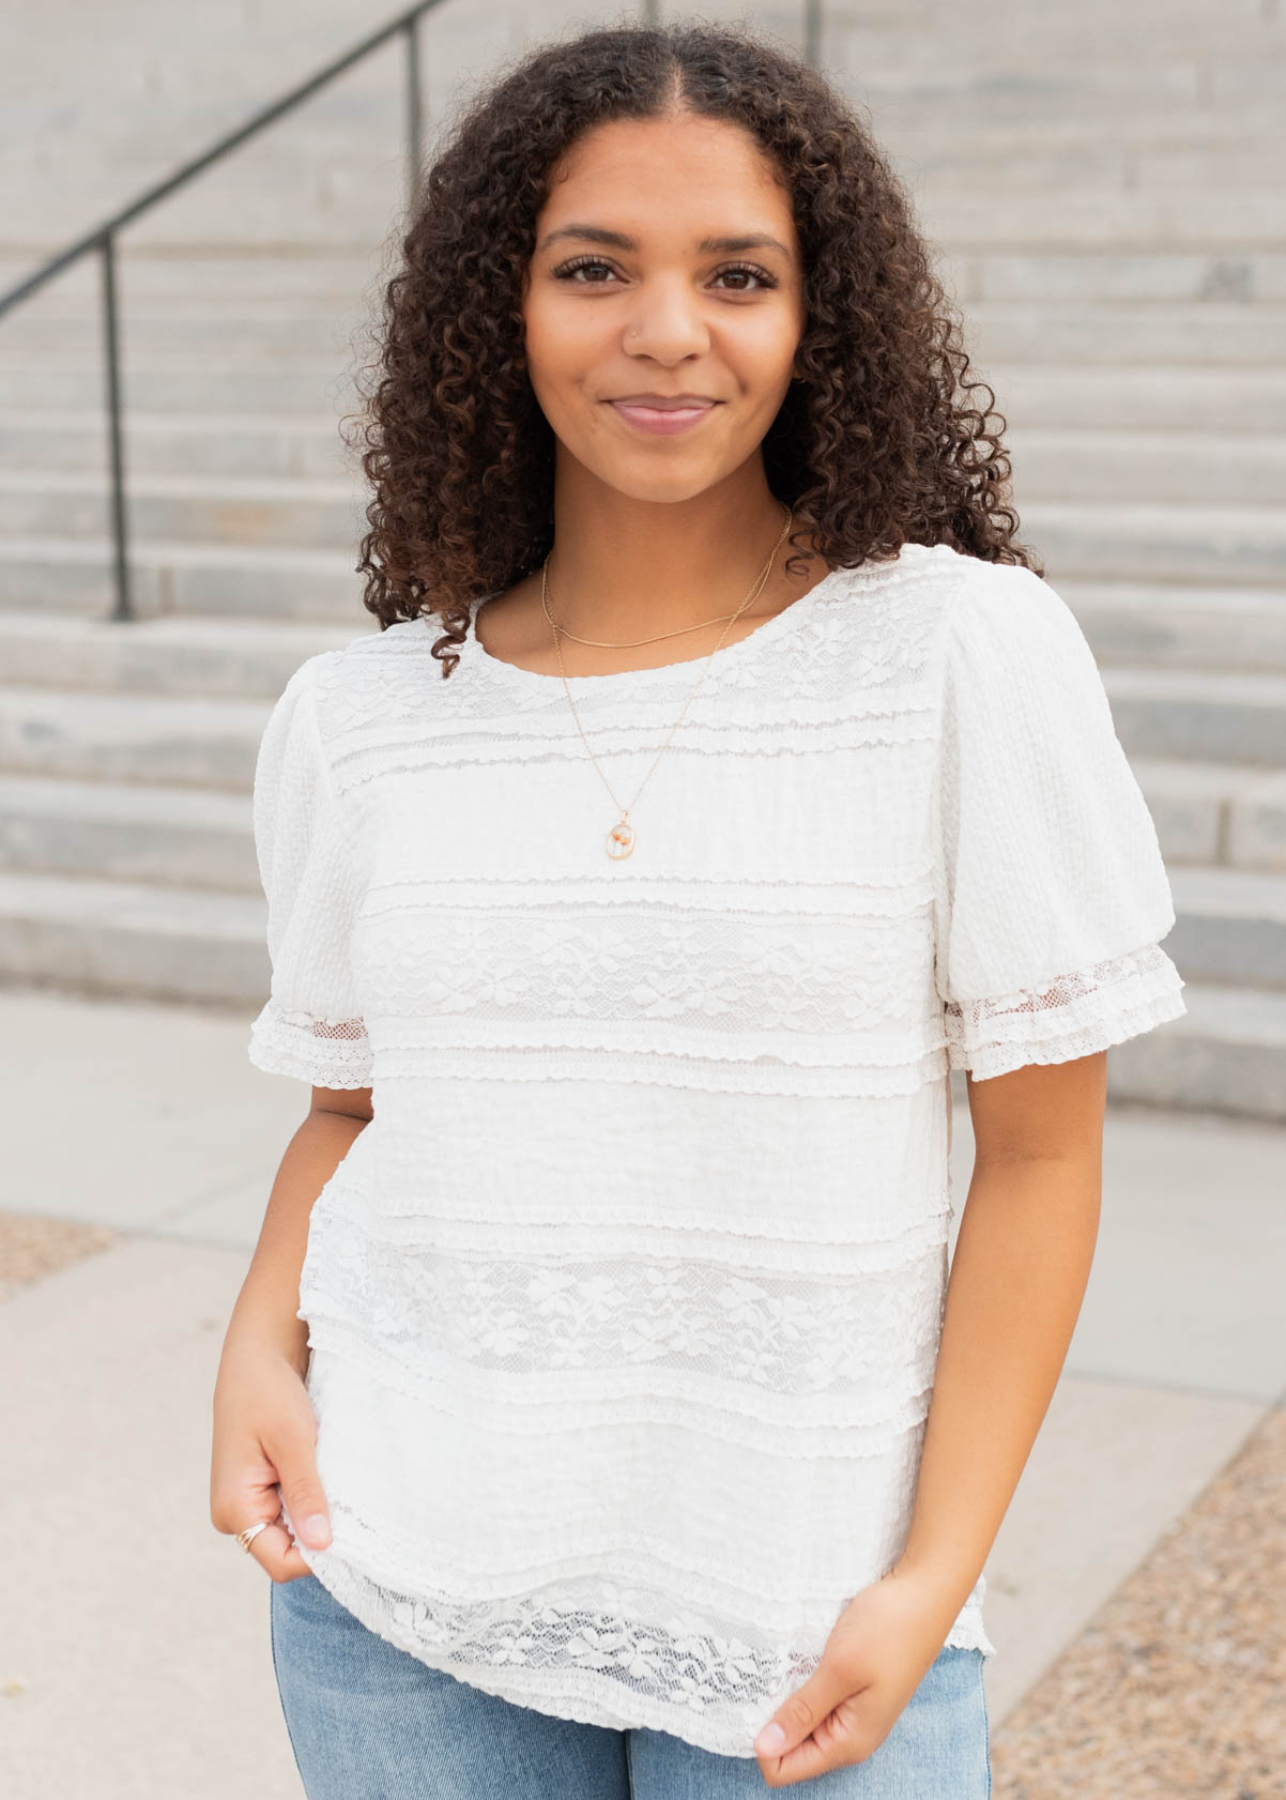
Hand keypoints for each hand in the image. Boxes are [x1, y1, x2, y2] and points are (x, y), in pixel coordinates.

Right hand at [210, 1334, 332, 1581]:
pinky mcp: (260, 1488)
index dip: (318, 1556)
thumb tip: (321, 1545)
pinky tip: (330, 1478)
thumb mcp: (294, 1441)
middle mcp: (235, 1514)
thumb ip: (305, 1494)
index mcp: (234, 1509)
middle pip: (288, 1550)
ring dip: (320, 1513)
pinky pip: (291, 1509)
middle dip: (322, 1533)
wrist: (256, 1355)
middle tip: (355, 1505)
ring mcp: (246, 1502)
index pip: (281, 1562)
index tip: (355, 1533)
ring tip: (341, 1484)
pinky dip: (314, 1499)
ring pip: (293, 1530)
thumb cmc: (268, 1391)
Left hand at [750, 1563, 962, 1787]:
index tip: (752, 1701)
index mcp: (848, 1743)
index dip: (762, 1742)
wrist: (924, 1594)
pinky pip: (813, 1698)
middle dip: (771, 1718)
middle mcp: (850, 1736)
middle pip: (790, 1747)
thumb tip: (763, 1750)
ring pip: (800, 1720)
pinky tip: (795, 1656)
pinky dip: (798, 1681)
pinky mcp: (851, 1688)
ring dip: (784, 1696)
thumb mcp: (840, 1670)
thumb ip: (803, 1711)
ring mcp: (852, 1712)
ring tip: (780, 1663)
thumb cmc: (887, 1630)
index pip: (784, 1769)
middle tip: (762, 1677)